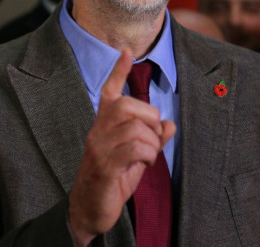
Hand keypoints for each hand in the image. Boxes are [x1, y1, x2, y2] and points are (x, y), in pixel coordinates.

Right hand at [67, 49, 175, 245]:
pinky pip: (134, 149)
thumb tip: (170, 123)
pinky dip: (148, 155)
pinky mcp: (104, 166)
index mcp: (103, 125)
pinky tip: (145, 165)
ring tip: (148, 157)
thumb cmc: (112, 181)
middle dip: (149, 118)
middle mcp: (97, 131)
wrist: (89, 209)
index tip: (127, 51)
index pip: (109, 92)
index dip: (118, 71)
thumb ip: (151, 139)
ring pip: (134, 127)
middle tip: (153, 138)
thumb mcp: (135, 158)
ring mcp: (99, 147)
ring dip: (151, 142)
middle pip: (126, 105)